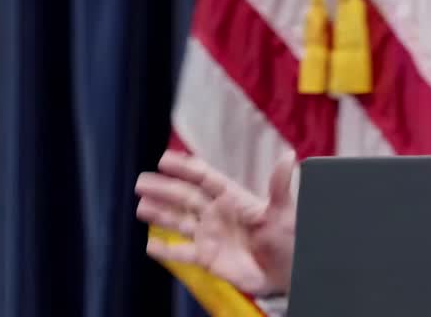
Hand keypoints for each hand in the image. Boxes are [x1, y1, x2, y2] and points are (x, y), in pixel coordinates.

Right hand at [135, 150, 297, 294]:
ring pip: (179, 221)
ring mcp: (209, 235)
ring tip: (141, 207)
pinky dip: (166, 249)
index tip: (165, 159)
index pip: (205, 179)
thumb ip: (279, 186)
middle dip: (164, 189)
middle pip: (186, 197)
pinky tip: (149, 245)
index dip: (185, 168)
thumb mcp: (284, 212)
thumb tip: (289, 156)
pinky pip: (182, 253)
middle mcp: (216, 213)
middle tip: (141, 182)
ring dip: (160, 214)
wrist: (286, 273)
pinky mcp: (206, 258)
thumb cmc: (288, 239)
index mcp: (233, 198)